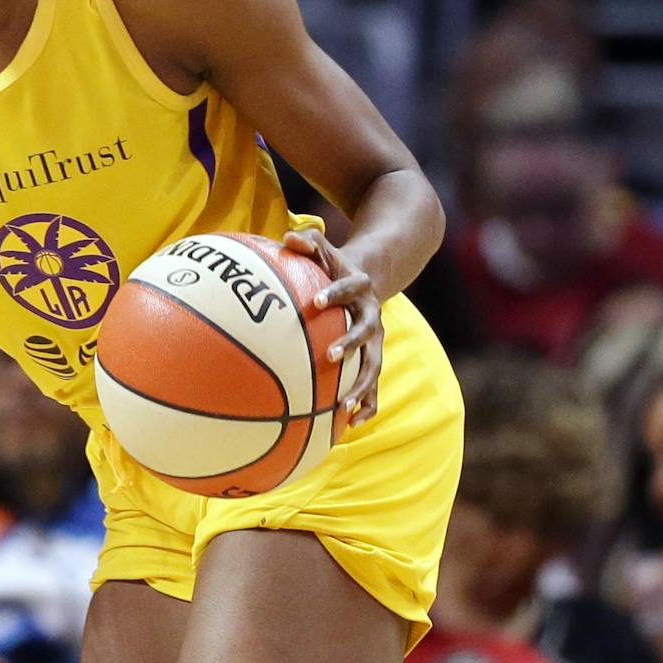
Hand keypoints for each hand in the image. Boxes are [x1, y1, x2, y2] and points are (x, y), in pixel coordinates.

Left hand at [283, 227, 383, 425]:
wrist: (367, 279)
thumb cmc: (333, 267)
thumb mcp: (323, 250)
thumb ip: (308, 243)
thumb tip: (287, 237)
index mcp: (360, 288)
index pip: (348, 288)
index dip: (334, 293)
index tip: (316, 302)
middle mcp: (372, 317)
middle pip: (367, 333)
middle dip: (350, 344)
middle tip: (331, 356)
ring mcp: (375, 341)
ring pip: (373, 365)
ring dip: (361, 386)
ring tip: (344, 406)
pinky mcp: (372, 359)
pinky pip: (374, 385)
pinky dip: (367, 404)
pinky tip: (350, 425)